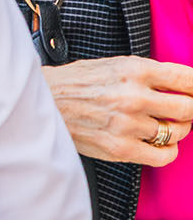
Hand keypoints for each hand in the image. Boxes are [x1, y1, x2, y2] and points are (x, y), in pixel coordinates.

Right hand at [42, 56, 192, 165]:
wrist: (41, 101)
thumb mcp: (113, 64)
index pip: (188, 80)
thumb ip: (148, 74)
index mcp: (134, 70)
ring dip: (176, 129)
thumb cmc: (76, 82)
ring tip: (163, 125)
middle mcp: (134, 96)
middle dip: (189, 110)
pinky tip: (156, 143)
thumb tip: (184, 86)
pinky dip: (167, 151)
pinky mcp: (120, 147)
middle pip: (189, 108)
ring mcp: (128, 124)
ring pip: (178, 132)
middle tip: (180, 110)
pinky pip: (164, 155)